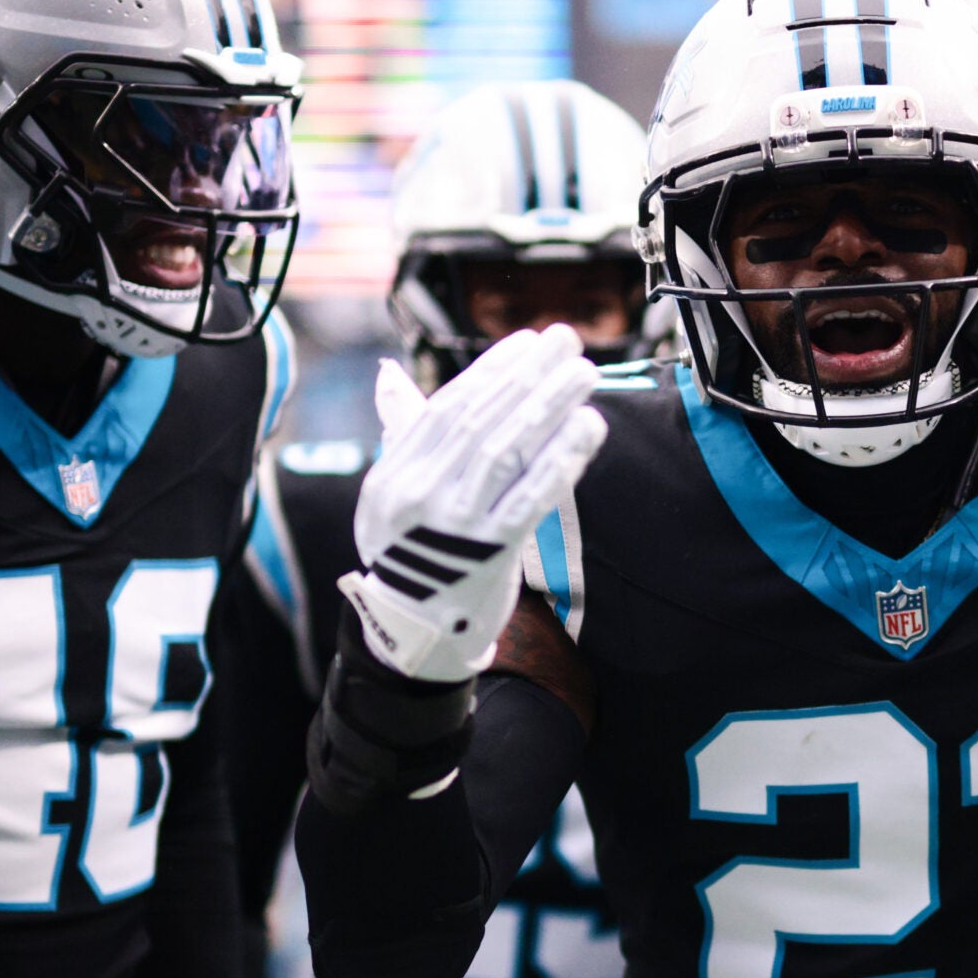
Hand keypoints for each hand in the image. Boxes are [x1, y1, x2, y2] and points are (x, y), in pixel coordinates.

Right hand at [341, 327, 607, 682]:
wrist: (413, 637)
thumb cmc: (412, 555)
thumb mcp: (390, 497)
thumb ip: (401, 433)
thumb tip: (390, 373)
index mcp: (394, 474)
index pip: (448, 407)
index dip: (492, 371)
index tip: (529, 343)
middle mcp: (418, 494)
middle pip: (481, 420)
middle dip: (529, 375)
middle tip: (569, 340)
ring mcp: (454, 525)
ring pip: (508, 450)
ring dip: (551, 406)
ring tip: (586, 373)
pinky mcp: (489, 553)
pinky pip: (531, 497)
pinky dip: (561, 458)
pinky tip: (588, 427)